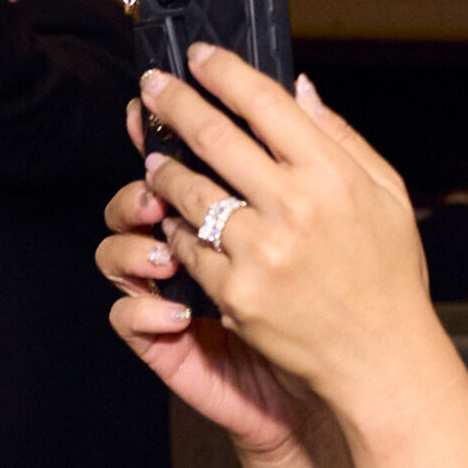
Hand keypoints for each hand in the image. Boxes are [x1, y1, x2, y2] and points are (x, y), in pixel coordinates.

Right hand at [100, 99, 312, 457]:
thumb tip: (302, 87)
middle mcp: (193, 244)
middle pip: (141, 193)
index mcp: (231, 208)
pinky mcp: (166, 339)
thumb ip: (320, 152)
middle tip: (153, 170)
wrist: (348, 380)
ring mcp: (173, 290)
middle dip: (143, 178)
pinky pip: (129, 316)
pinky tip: (175, 311)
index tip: (157, 101)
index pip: (188, 154)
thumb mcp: (340, 215)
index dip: (170, 124)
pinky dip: (146, 309)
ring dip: (135, 240)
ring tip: (164, 243)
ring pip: (119, 248)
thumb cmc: (340, 297)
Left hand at [135, 51, 436, 409]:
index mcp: (333, 176)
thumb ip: (342, 137)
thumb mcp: (386, 195)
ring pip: (188, 191)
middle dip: (173, 102)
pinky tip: (174, 218)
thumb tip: (301, 88)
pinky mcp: (236, 293)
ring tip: (154, 157)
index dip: (224, 72)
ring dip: (163, 168)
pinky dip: (176, 228)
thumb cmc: (388, 275)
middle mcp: (295, 208)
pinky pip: (187, 247)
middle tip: (151, 86)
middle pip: (214, 136)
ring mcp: (261, 252)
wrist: (380, 359)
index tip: (200, 57)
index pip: (266, 103)